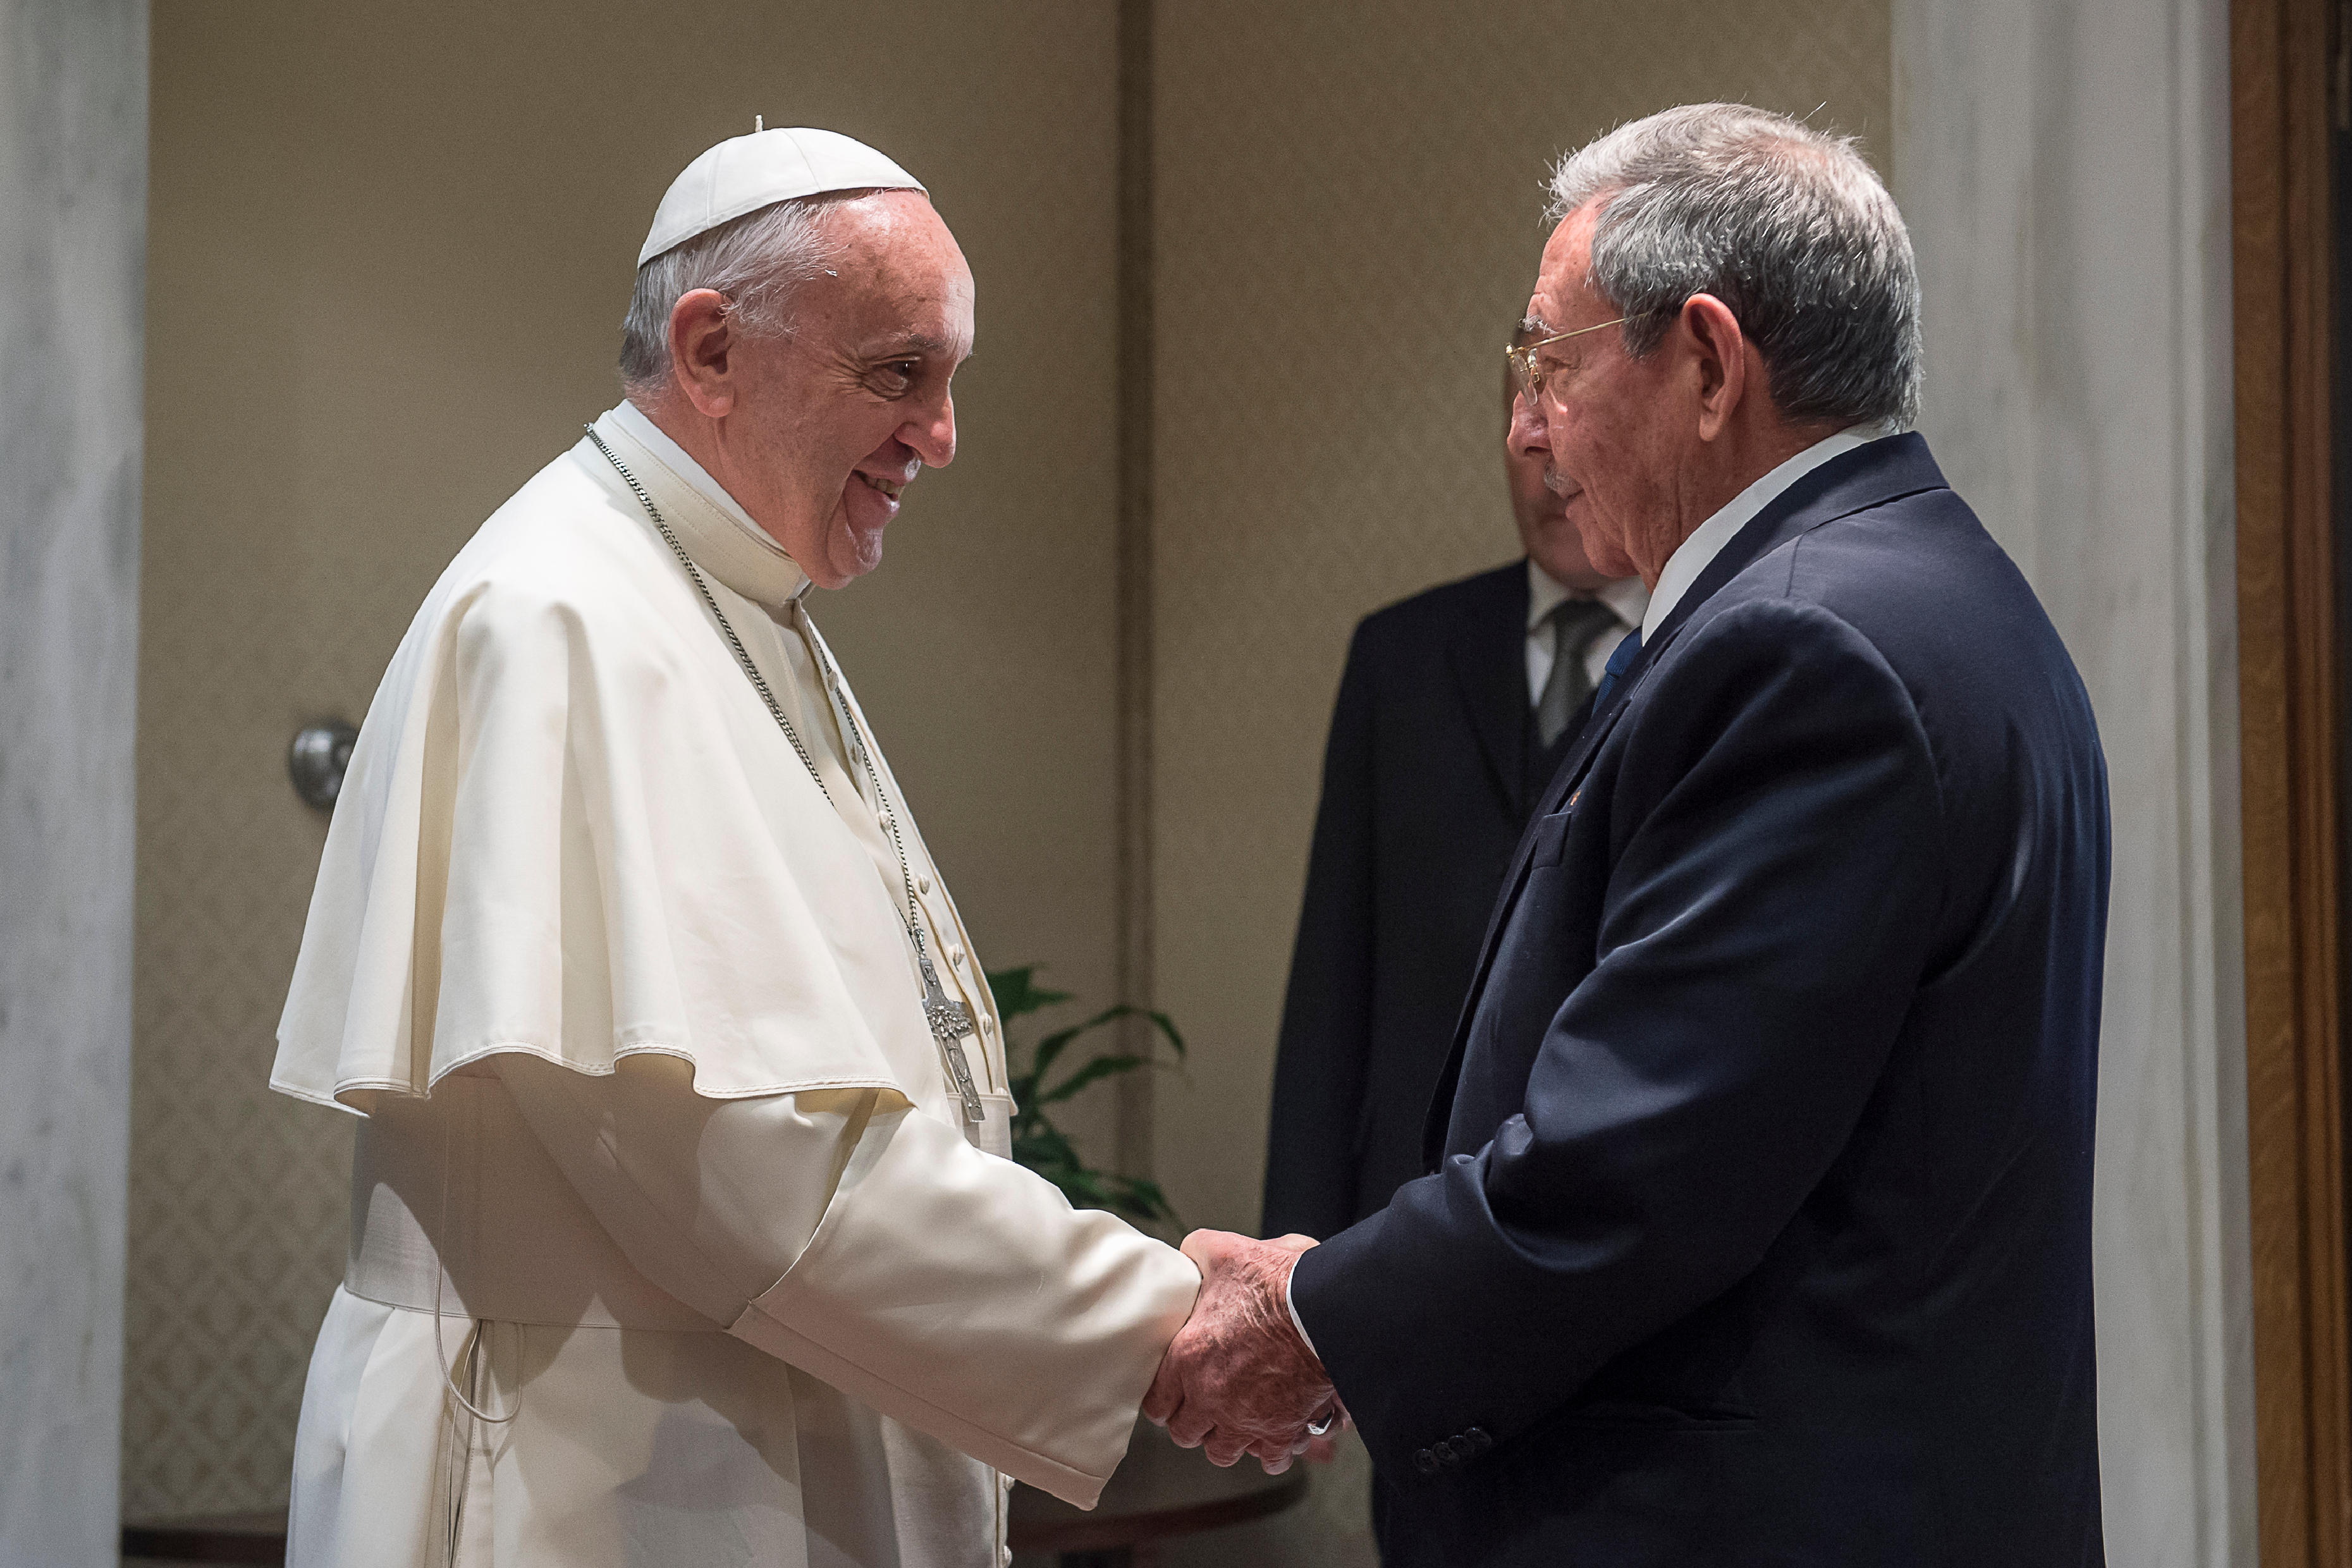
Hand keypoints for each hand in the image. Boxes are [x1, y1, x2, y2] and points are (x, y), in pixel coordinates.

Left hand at [1144, 1230, 1337, 1473]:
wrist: (1325, 1308)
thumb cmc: (1275, 1281)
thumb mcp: (1223, 1252)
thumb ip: (1197, 1253)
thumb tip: (1190, 1255)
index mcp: (1188, 1358)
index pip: (1157, 1403)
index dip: (1164, 1401)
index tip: (1172, 1397)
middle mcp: (1210, 1396)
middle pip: (1186, 1432)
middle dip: (1193, 1422)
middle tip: (1202, 1411)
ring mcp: (1245, 1419)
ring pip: (1222, 1452)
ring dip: (1226, 1441)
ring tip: (1234, 1427)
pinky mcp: (1281, 1430)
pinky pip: (1269, 1460)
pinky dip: (1270, 1453)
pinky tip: (1272, 1439)